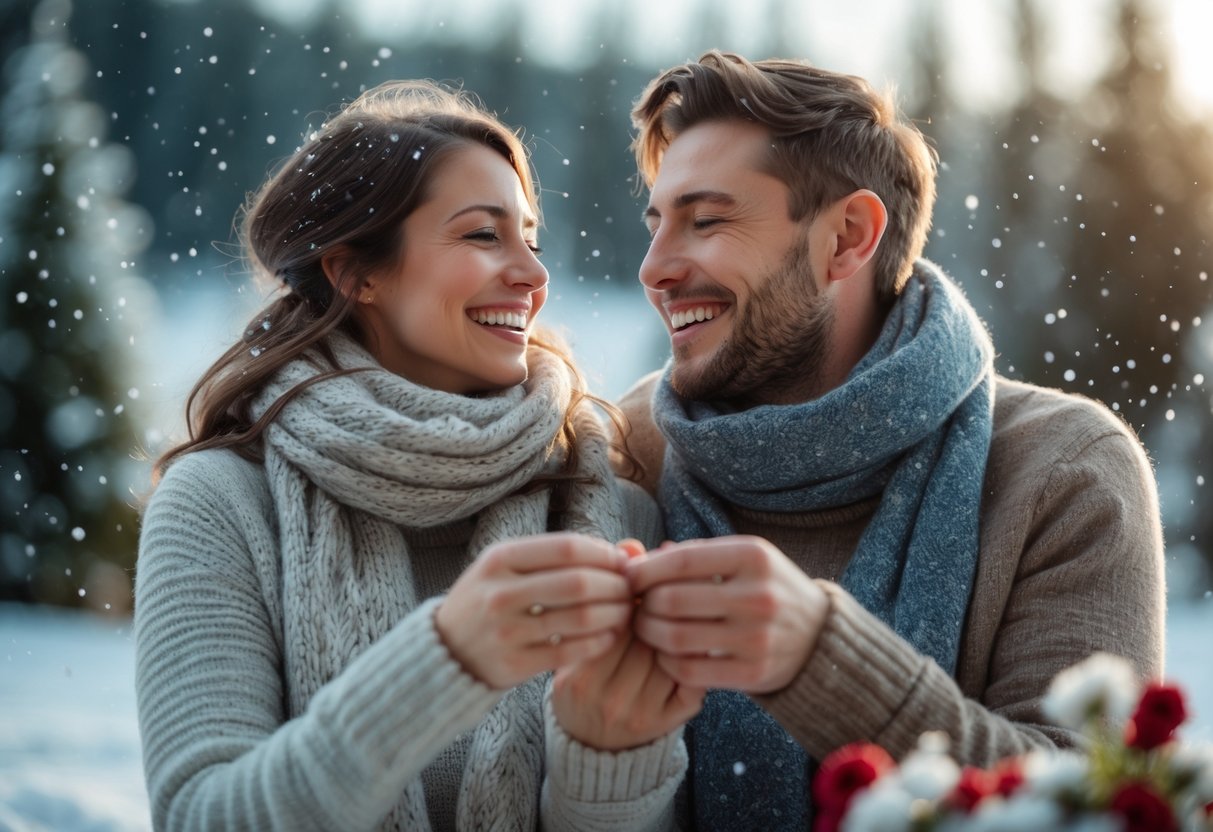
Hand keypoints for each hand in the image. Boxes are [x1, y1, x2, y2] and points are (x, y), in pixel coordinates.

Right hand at [434, 533, 631, 689]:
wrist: (447, 649)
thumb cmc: (492, 599)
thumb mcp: (508, 567)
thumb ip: (558, 556)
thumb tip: (623, 551)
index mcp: (499, 558)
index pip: (567, 548)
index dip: (604, 554)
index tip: (622, 562)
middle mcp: (500, 592)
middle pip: (578, 583)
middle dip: (615, 585)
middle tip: (630, 590)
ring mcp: (505, 630)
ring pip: (579, 618)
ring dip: (614, 614)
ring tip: (625, 612)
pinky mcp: (513, 664)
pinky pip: (570, 651)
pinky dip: (598, 643)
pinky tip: (609, 637)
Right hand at [550, 540, 705, 749]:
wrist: (589, 746)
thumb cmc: (582, 679)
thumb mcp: (577, 639)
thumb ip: (600, 592)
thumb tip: (633, 544)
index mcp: (578, 678)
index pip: (613, 623)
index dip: (633, 593)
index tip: (642, 577)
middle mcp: (606, 701)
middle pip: (645, 637)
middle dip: (661, 604)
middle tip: (672, 582)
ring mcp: (638, 715)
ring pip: (670, 655)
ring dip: (683, 624)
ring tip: (686, 602)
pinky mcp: (665, 725)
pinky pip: (690, 683)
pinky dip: (696, 656)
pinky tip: (695, 635)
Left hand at [626, 535, 828, 693]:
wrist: (818, 635)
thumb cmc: (764, 588)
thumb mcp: (741, 559)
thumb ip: (692, 555)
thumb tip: (633, 559)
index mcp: (753, 556)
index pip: (680, 561)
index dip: (644, 570)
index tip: (629, 578)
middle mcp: (757, 595)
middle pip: (671, 601)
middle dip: (643, 605)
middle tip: (636, 607)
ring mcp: (757, 637)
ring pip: (675, 638)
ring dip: (649, 634)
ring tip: (646, 628)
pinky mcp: (754, 673)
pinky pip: (689, 671)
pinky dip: (667, 662)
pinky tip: (667, 653)